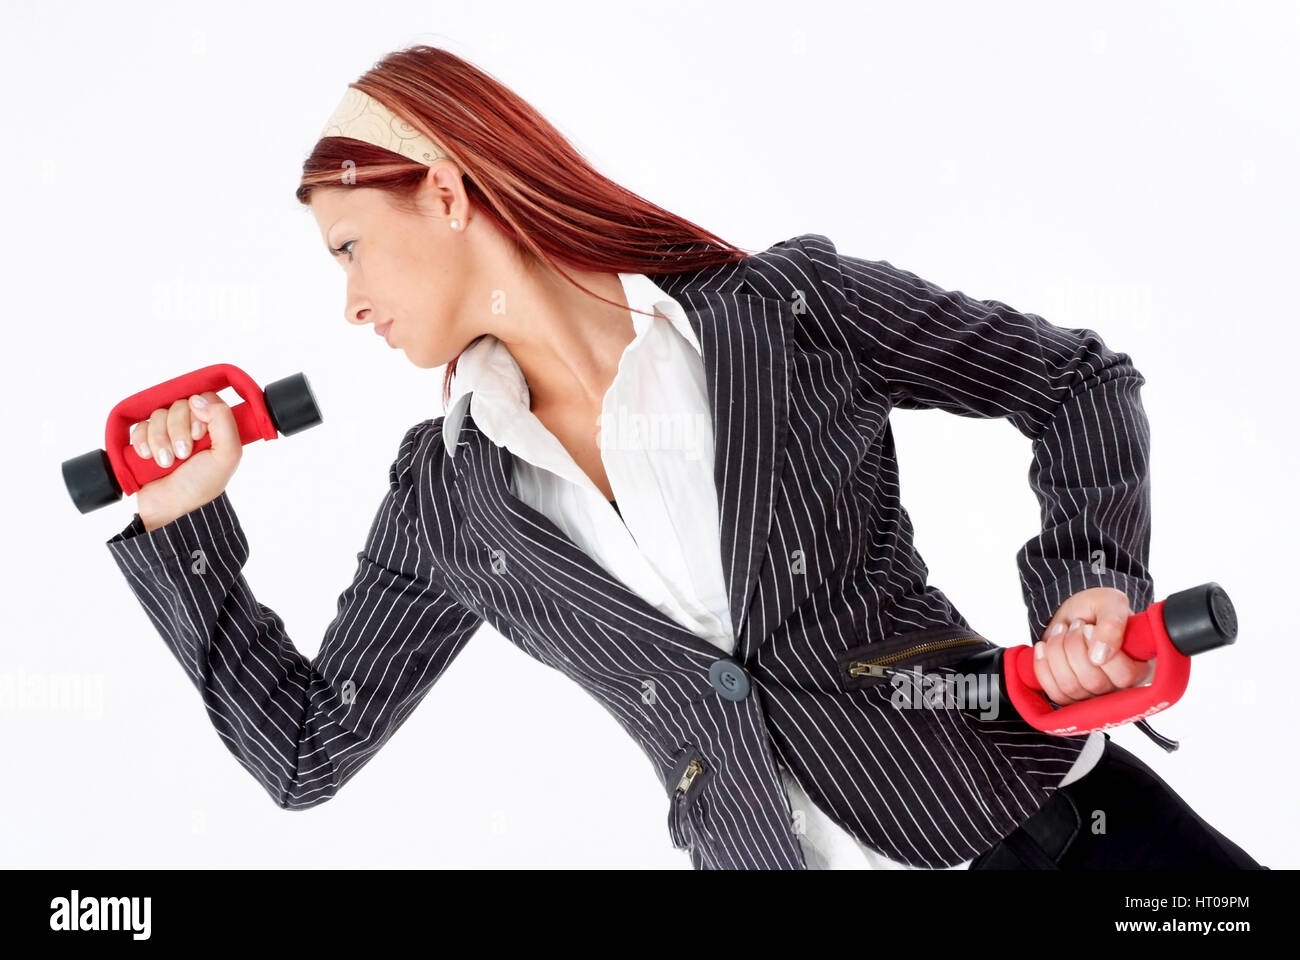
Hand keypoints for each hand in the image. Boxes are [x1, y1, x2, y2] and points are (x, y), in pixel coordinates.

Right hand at [130, 392, 242, 529]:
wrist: (170, 510)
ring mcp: (167, 433)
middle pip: (179, 405)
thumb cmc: (201, 485)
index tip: (199, 434)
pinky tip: (148, 458)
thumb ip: (224, 421)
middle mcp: (192, 427)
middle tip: (183, 454)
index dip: (199, 411)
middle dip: (178, 431)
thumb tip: (198, 399)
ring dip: (160, 439)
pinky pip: (139, 426)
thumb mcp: (226, 455)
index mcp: (214, 428)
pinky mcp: (145, 441)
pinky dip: (142, 442)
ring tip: (166, 462)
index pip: (205, 398)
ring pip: (158, 415)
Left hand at [1034, 587, 1155, 705]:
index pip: (1126, 675)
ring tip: (1062, 631)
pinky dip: (1043, 664)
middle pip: (1093, 682)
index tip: (1089, 628)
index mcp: (1140, 667)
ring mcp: (1093, 694)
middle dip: (1075, 646)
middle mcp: (1119, 686)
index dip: (1102, 651)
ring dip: (1057, 651)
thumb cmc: (1097, 610)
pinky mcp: (1070, 696)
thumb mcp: (1110, 602)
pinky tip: (1045, 646)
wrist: (1072, 614)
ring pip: (1070, 687)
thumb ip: (1113, 623)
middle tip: (1076, 625)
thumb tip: (1100, 656)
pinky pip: (1053, 691)